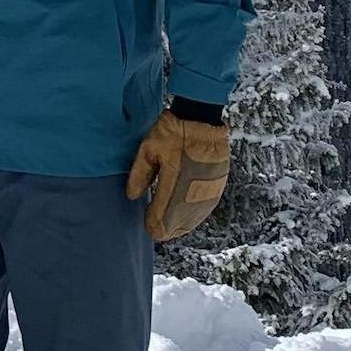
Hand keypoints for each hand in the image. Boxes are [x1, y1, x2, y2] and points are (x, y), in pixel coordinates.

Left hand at [124, 109, 229, 242]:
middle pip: (179, 223)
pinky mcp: (218, 186)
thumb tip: (132, 197)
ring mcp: (208, 191)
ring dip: (182, 225)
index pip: (162, 218)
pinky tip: (189, 219)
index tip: (147, 227)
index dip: (154, 226)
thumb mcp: (148, 149)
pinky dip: (196, 216)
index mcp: (173, 185)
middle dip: (167, 229)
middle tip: (156, 230)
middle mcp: (192, 192)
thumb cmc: (172, 132)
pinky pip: (206, 209)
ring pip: (194, 219)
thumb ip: (140, 175)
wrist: (202, 120)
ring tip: (170, 229)